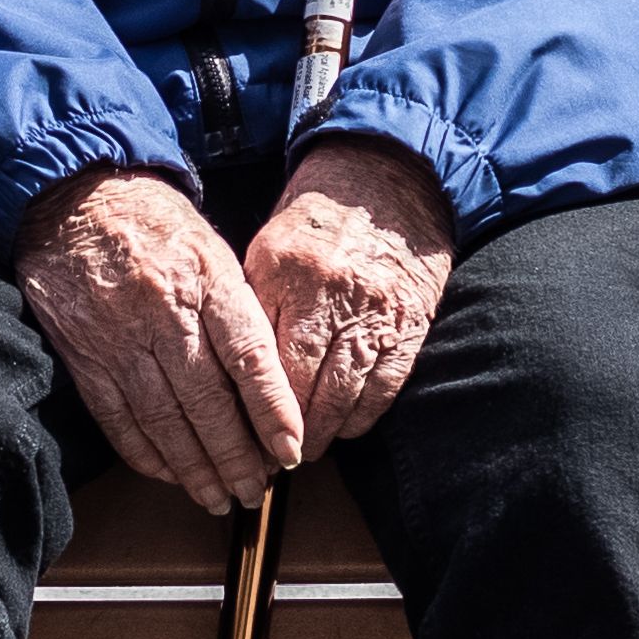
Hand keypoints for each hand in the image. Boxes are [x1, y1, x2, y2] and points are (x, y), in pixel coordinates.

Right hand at [14, 165, 303, 504]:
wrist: (72, 198)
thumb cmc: (154, 221)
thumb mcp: (210, 246)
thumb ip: (240, 307)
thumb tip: (273, 381)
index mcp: (206, 278)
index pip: (249, 358)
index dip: (273, 411)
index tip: (291, 451)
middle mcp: (163, 311)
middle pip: (207, 402)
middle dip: (237, 456)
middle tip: (257, 488)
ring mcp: (118, 338)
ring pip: (163, 420)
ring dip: (195, 468)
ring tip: (220, 496)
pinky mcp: (84, 356)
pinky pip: (118, 419)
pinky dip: (146, 454)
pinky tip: (169, 474)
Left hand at [241, 137, 453, 453]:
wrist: (388, 180)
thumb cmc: (316, 220)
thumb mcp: (267, 250)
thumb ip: (252, 308)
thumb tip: (227, 373)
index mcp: (284, 271)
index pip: (260, 360)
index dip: (249, 407)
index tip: (236, 436)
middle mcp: (331, 294)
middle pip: (302, 387)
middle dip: (283, 430)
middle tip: (266, 458)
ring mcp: (374, 311)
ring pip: (343, 397)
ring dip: (321, 434)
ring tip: (302, 451)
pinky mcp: (410, 324)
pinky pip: (384, 389)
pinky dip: (361, 417)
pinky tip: (342, 428)